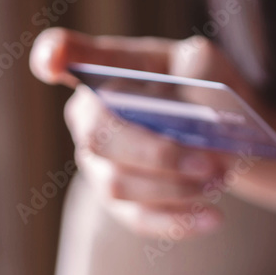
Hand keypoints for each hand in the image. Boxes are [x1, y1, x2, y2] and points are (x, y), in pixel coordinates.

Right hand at [30, 28, 252, 237]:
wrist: (224, 129)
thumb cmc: (204, 85)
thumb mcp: (209, 64)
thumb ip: (201, 75)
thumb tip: (200, 115)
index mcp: (107, 69)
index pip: (64, 52)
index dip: (53, 55)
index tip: (52, 63)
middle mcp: (89, 116)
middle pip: (99, 137)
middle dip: (156, 154)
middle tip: (209, 162)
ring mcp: (98, 163)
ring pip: (117, 185)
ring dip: (174, 189)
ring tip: (220, 181)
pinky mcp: (119, 202)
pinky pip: (139, 218)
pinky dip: (177, 221)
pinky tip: (213, 217)